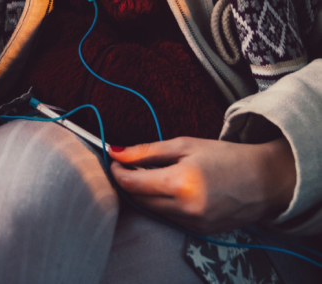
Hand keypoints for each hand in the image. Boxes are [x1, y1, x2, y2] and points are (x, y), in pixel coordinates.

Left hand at [108, 136, 295, 232]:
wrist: (264, 180)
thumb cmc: (224, 157)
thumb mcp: (184, 145)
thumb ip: (147, 151)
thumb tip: (115, 151)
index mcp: (181, 183)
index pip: (134, 184)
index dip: (118, 172)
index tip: (114, 161)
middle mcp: (187, 209)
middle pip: (141, 200)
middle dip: (129, 183)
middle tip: (128, 166)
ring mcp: (195, 224)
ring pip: (154, 211)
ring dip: (145, 195)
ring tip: (149, 175)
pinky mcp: (202, 231)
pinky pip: (171, 219)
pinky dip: (163, 204)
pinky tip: (169, 189)